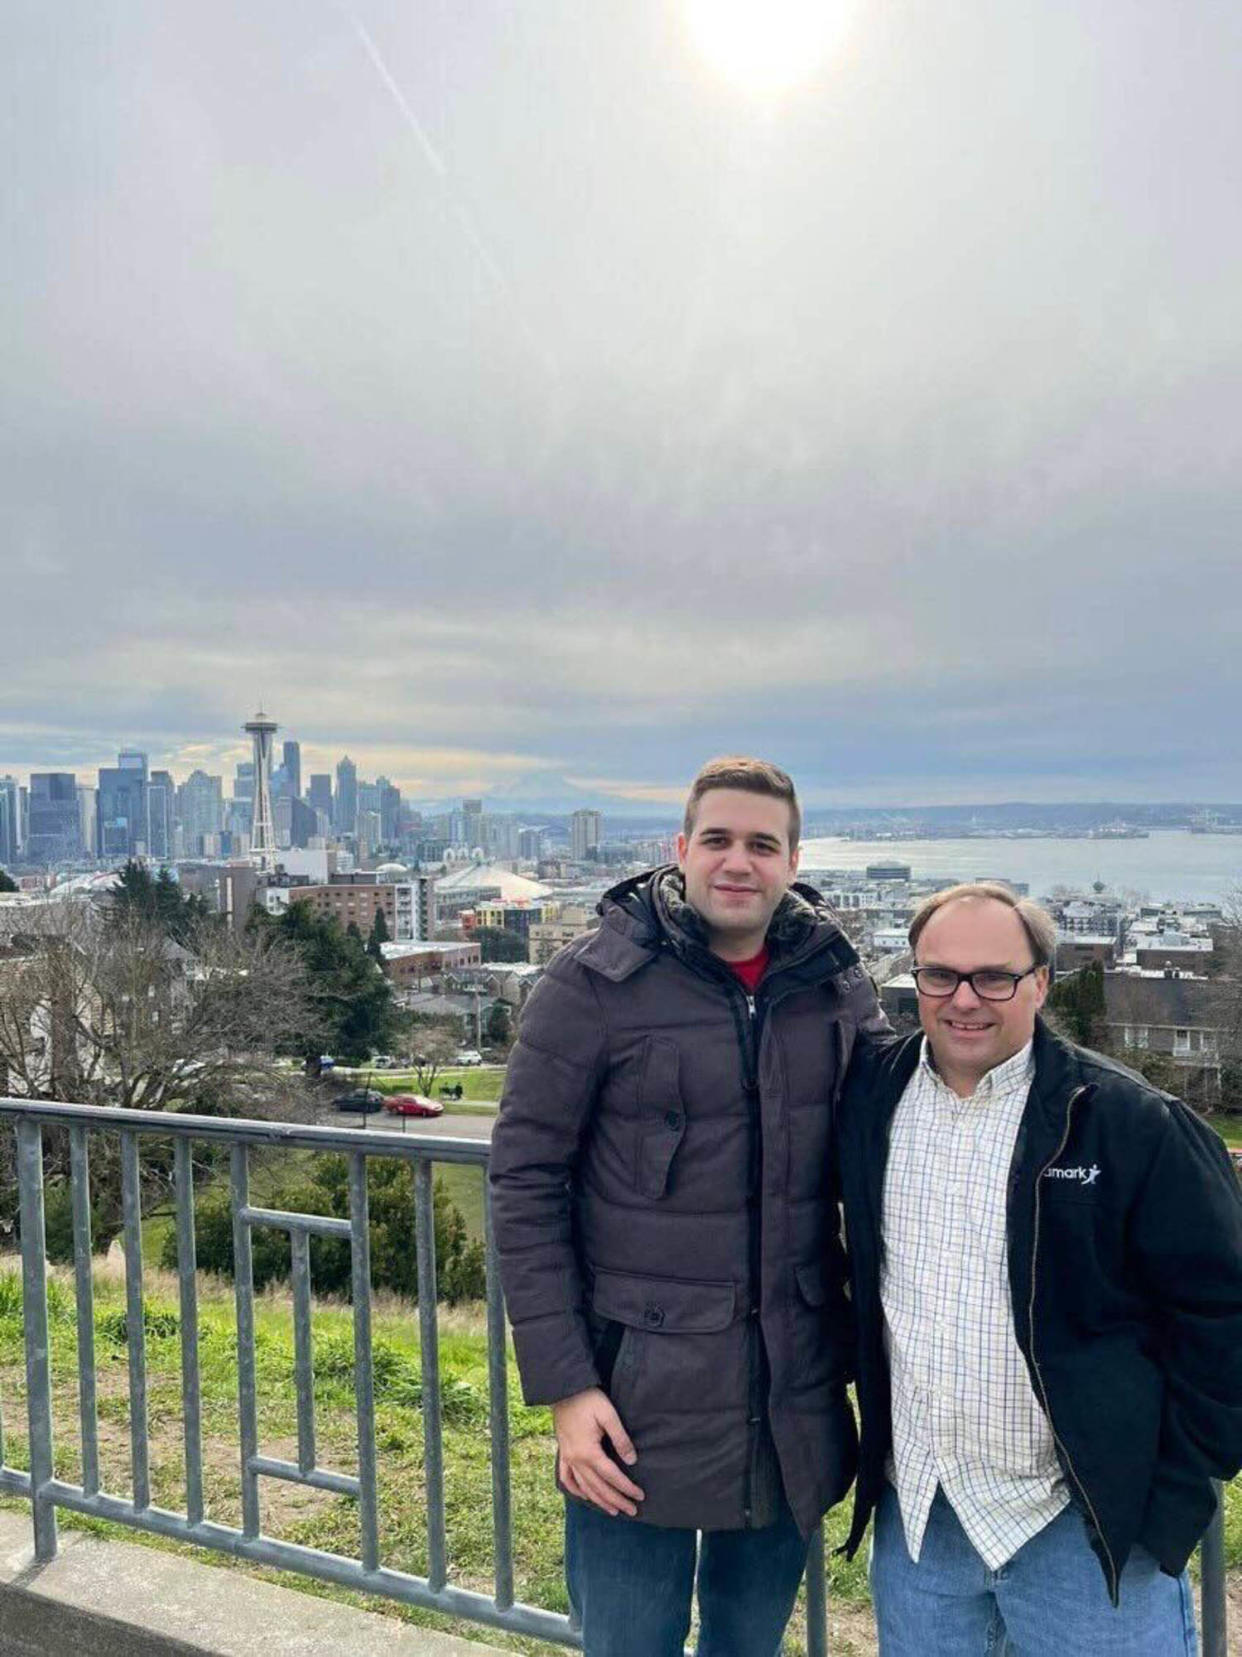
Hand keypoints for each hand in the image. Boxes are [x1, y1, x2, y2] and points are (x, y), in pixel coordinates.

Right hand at [552, 1387, 643, 1516]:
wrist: (563, 1389)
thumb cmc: (588, 1400)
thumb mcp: (609, 1415)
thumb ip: (621, 1439)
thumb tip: (632, 1460)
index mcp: (589, 1452)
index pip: (612, 1476)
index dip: (627, 1488)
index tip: (640, 1496)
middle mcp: (576, 1460)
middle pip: (599, 1487)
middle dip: (617, 1500)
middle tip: (632, 1510)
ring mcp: (568, 1458)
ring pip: (584, 1487)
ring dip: (599, 1501)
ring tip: (613, 1510)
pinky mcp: (563, 1453)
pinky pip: (567, 1478)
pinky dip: (576, 1490)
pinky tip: (584, 1496)